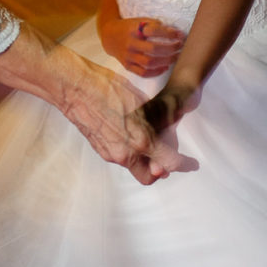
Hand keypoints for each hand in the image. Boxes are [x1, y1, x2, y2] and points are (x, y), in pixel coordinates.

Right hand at [61, 59, 185, 184]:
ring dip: (142, 160)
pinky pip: (120, 158)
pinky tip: (129, 134)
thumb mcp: (143, 103)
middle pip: (149, 177)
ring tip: (146, 139)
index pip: (170, 163)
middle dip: (159, 170)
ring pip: (133, 166)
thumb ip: (157, 123)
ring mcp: (110, 154)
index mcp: (142, 141)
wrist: (76, 89)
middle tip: (165, 157)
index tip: (190, 163)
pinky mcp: (100, 150)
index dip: (184, 165)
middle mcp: (126, 154)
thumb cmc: (109, 90)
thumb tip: (167, 133)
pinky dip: (128, 152)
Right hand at [99, 14, 184, 76]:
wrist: (110, 37)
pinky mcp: (127, 65)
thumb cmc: (129, 28)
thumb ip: (155, 25)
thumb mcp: (140, 21)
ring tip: (175, 57)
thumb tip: (174, 33)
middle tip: (179, 47)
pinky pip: (143, 73)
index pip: (154, 31)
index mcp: (134, 29)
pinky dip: (156, 72)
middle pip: (153, 49)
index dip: (170, 33)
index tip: (180, 35)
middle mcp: (130, 43)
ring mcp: (128, 56)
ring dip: (166, 61)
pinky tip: (165, 67)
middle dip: (170, 49)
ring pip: (149, 63)